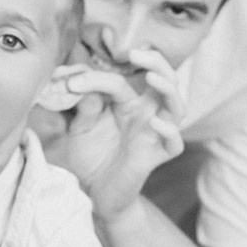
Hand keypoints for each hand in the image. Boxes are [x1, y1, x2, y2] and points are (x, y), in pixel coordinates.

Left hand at [34, 47, 184, 220]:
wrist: (94, 194)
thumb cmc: (91, 157)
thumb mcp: (81, 129)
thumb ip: (82, 106)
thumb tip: (77, 81)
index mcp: (127, 104)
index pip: (119, 81)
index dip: (95, 77)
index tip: (69, 81)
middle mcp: (145, 114)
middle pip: (165, 80)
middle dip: (156, 62)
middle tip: (137, 52)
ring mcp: (154, 135)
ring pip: (177, 107)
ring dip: (168, 90)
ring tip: (153, 79)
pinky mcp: (156, 157)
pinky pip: (174, 144)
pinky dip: (169, 132)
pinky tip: (156, 123)